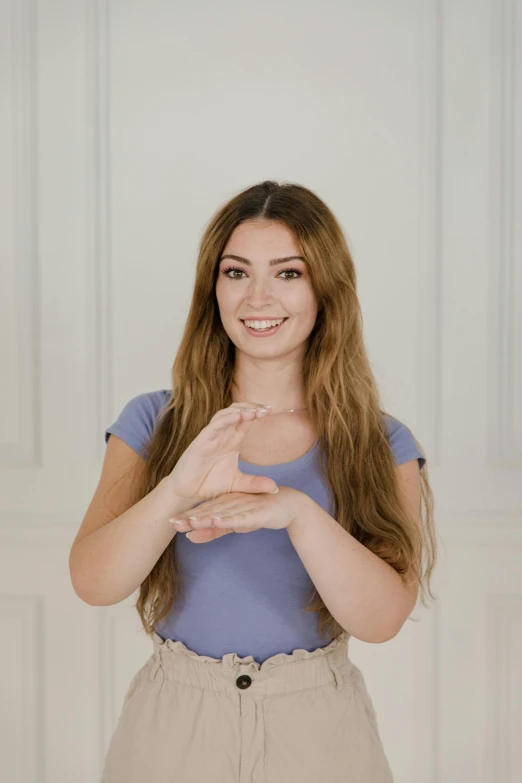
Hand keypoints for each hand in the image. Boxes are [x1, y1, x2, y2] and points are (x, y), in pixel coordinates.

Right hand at [166, 402, 278, 501]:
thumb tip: (275, 488)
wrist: (187, 494)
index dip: (257, 413)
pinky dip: (225, 419)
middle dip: (252, 407)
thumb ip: (254, 484)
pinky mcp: (200, 443)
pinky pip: (213, 426)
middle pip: (237, 412)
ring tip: (254, 410)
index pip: (246, 421)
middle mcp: (222, 435)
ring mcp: (211, 437)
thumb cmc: (210, 484)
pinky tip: (237, 416)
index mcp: (232, 441)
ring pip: (225, 415)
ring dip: (240, 410)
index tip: (271, 410)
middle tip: (266, 408)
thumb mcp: (237, 484)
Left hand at [168, 486, 301, 543]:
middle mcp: (231, 502)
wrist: (287, 505)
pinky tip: (218, 520)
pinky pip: (241, 516)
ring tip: (190, 522)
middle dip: (190, 517)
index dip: (186, 516)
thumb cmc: (258, 512)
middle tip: (172, 522)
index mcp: (224, 503)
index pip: (202, 511)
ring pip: (222, 513)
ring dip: (206, 517)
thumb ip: (212, 531)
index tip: (169, 522)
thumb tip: (189, 538)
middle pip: (208, 511)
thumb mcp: (233, 524)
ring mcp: (243, 506)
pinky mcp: (256, 511)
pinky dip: (229, 518)